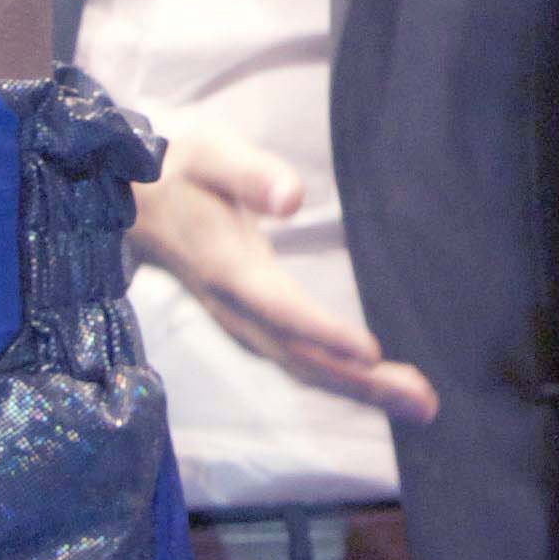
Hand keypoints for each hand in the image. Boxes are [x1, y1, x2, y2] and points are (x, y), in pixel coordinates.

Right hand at [127, 122, 437, 421]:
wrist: (133, 208)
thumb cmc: (182, 173)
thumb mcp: (211, 156)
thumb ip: (252, 173)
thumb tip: (293, 198)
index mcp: (227, 268)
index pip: (278, 308)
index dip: (323, 332)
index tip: (371, 353)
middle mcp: (236, 308)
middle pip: (301, 355)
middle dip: (362, 382)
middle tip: (425, 402)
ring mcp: (243, 323)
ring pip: (303, 366)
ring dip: (360, 390)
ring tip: (420, 403)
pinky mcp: (252, 325)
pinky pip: (297, 361)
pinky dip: (340, 379)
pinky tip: (379, 387)